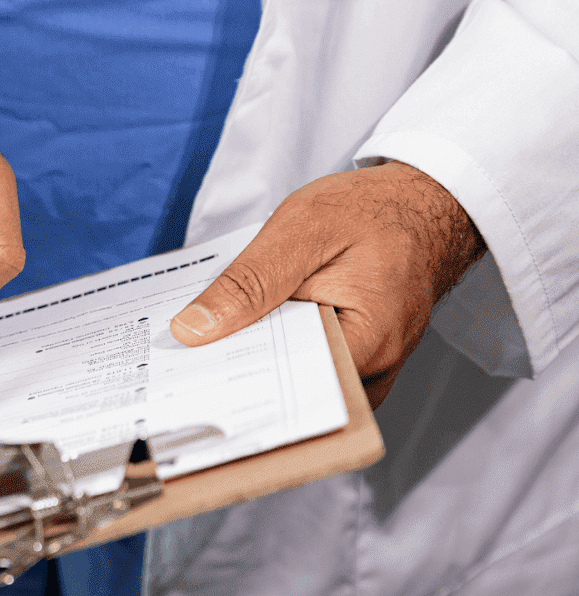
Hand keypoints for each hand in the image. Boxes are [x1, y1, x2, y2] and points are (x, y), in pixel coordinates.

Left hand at [170, 161, 485, 406]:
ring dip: (245, 361)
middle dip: (230, 378)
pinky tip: (230, 331)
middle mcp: (370, 374)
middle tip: (172, 369)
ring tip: (192, 351)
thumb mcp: (301, 231)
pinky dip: (267, 346)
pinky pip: (300, 361)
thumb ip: (248, 283)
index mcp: (365, 346)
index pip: (285, 388)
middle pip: (284, 391)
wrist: (422, 204)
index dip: (229, 385)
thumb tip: (193, 330)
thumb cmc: (372, 212)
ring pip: (289, 378)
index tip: (179, 383)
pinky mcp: (351, 357)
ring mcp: (363, 370)